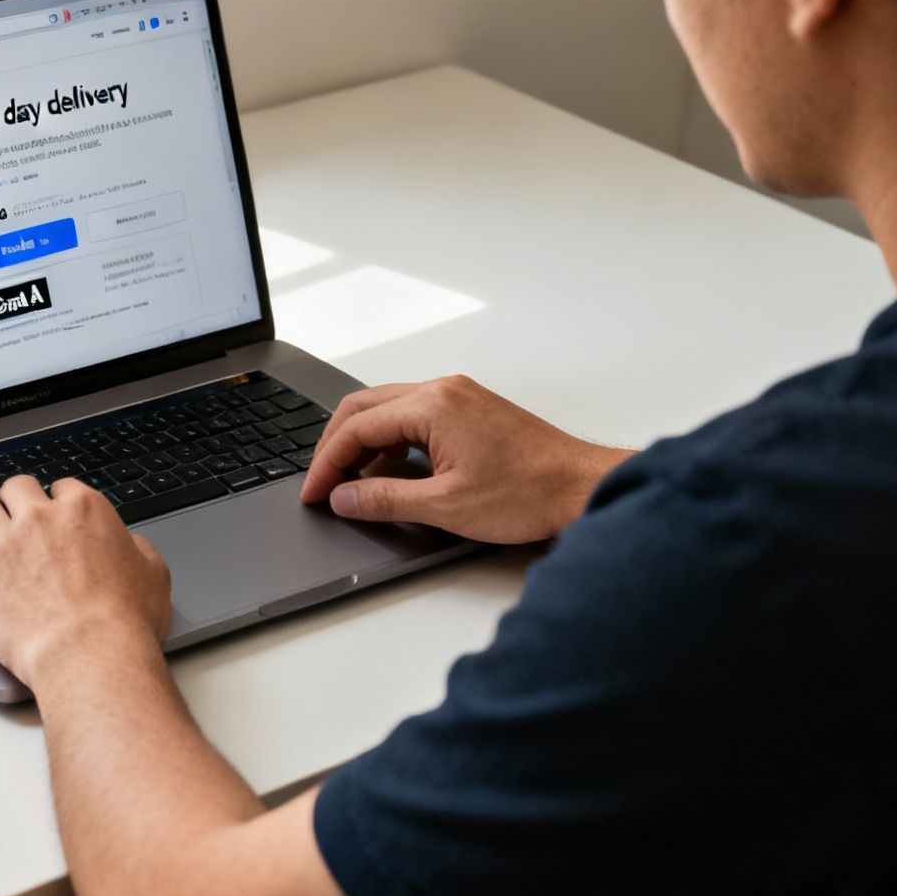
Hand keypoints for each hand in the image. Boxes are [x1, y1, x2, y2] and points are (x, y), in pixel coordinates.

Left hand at [0, 474, 172, 688]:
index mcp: (83, 510)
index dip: (58, 503)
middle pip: (15, 487)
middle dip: (16, 502)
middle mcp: (40, 519)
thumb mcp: (153, 574)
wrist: (90, 654)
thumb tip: (132, 546)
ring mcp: (5, 545)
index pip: (62, 488)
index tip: (55, 518)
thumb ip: (138, 549)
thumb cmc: (124, 620)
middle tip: (17, 520)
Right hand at [298, 375, 634, 544]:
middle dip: (336, 446)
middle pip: (365, 407)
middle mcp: (444, 390)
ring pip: (389, 409)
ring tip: (351, 481)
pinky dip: (391, 440)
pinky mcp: (471, 409)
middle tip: (322, 483)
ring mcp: (459, 396)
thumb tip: (345, 497)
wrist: (581, 487)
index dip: (327, 462)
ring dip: (363, 442)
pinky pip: (415, 415)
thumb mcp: (445, 506)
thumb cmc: (529, 492)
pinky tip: (391, 471)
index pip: (357, 426)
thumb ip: (385, 499)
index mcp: (433, 405)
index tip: (315, 492)